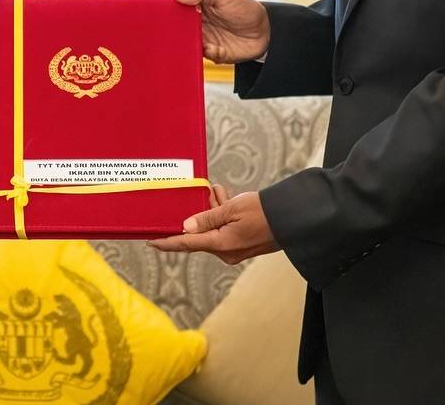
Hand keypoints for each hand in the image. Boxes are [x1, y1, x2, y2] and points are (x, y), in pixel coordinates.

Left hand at [149, 190, 277, 263]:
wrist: (293, 218)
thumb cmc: (264, 212)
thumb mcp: (232, 209)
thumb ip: (207, 217)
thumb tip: (186, 227)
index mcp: (222, 245)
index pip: (187, 244)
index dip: (167, 242)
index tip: (151, 242)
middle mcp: (226, 252)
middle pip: (201, 233)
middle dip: (199, 213)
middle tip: (202, 195)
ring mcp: (235, 250)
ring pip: (214, 229)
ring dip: (213, 211)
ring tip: (217, 192)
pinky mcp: (242, 245)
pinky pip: (225, 230)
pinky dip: (223, 215)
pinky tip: (224, 198)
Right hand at [175, 0, 270, 63]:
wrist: (266, 30)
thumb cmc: (245, 9)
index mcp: (198, 9)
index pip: (178, 12)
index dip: (172, 14)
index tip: (167, 15)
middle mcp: (199, 26)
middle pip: (181, 30)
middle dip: (178, 32)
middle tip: (180, 31)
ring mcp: (207, 40)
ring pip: (190, 44)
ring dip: (192, 44)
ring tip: (199, 40)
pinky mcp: (215, 54)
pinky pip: (205, 56)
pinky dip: (208, 53)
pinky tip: (214, 48)